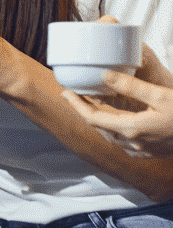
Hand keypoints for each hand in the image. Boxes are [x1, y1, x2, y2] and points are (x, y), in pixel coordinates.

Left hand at [62, 42, 172, 156]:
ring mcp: (143, 151)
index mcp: (131, 129)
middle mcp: (133, 143)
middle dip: (85, 111)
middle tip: (76, 95)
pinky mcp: (152, 152)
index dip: (76, 105)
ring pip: (111, 136)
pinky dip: (114, 130)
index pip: (92, 118)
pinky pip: (125, 143)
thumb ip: (131, 86)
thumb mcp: (161, 96)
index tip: (65, 92)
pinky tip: (118, 122)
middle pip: (99, 128)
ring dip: (99, 121)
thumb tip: (104, 74)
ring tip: (92, 105)